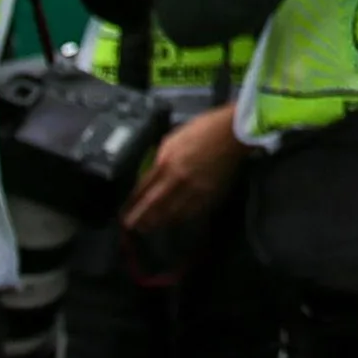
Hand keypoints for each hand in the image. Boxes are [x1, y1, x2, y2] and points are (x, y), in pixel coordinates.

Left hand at [121, 103, 243, 236]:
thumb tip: (154, 171)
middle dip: (142, 218)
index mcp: (166, 162)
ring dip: (159, 221)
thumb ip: (162, 157)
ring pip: (173, 212)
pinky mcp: (210, 194)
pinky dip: (180, 218)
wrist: (231, 133)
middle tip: (133, 227)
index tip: (126, 211)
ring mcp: (195, 189)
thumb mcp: (173, 139)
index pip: (144, 188)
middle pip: (155, 205)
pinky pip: (191, 211)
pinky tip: (174, 220)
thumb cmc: (202, 130)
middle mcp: (178, 179)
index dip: (134, 202)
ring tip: (149, 228)